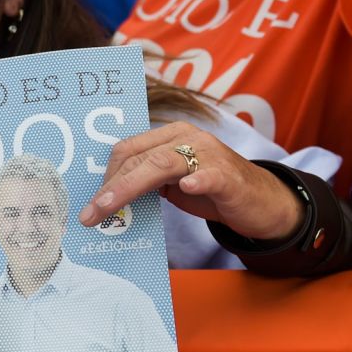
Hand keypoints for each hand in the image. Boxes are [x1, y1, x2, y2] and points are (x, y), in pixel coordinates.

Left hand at [84, 122, 303, 240]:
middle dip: (110, 187)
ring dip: (129, 188)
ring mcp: (209, 154)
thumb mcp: (174, 183)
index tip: (92, 202)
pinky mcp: (228, 176)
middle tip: (90, 215)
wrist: (261, 203)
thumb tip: (108, 199)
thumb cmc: (214, 191)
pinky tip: (187, 188)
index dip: (106, 175)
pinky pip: (209, 175)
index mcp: (171, 136)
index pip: (129, 149)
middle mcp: (187, 138)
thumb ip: (147, 182)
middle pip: (139, 158)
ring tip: (108, 209)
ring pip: (161, 164)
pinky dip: (197, 180)